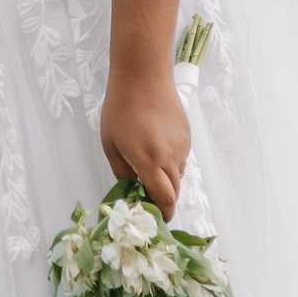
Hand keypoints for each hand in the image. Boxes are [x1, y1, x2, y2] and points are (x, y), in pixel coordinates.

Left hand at [98, 67, 190, 218]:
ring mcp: (182, 146)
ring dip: (167, 179)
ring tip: (148, 166)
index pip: (164, 199)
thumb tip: (131, 187)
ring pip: (178, 174)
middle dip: (164, 199)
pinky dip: (171, 161)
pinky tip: (156, 147)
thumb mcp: (110, 143)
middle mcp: (170, 157)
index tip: (156, 220)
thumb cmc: (120, 107)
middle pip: (174, 190)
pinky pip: (181, 157)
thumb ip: (122, 171)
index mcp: (149, 162)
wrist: (143, 76)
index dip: (162, 213)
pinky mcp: (187, 135)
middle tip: (149, 198)